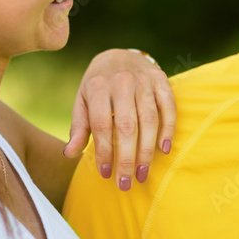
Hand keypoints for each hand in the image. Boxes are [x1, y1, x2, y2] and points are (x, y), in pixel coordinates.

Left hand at [63, 49, 175, 190]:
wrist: (119, 54)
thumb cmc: (98, 86)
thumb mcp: (83, 102)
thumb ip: (78, 127)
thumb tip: (69, 154)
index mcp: (98, 87)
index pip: (101, 125)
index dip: (104, 152)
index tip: (106, 174)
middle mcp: (121, 81)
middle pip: (126, 126)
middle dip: (126, 158)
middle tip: (126, 183)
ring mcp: (143, 79)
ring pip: (149, 119)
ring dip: (146, 150)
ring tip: (142, 173)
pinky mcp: (161, 79)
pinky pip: (168, 106)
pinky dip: (169, 128)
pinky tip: (164, 149)